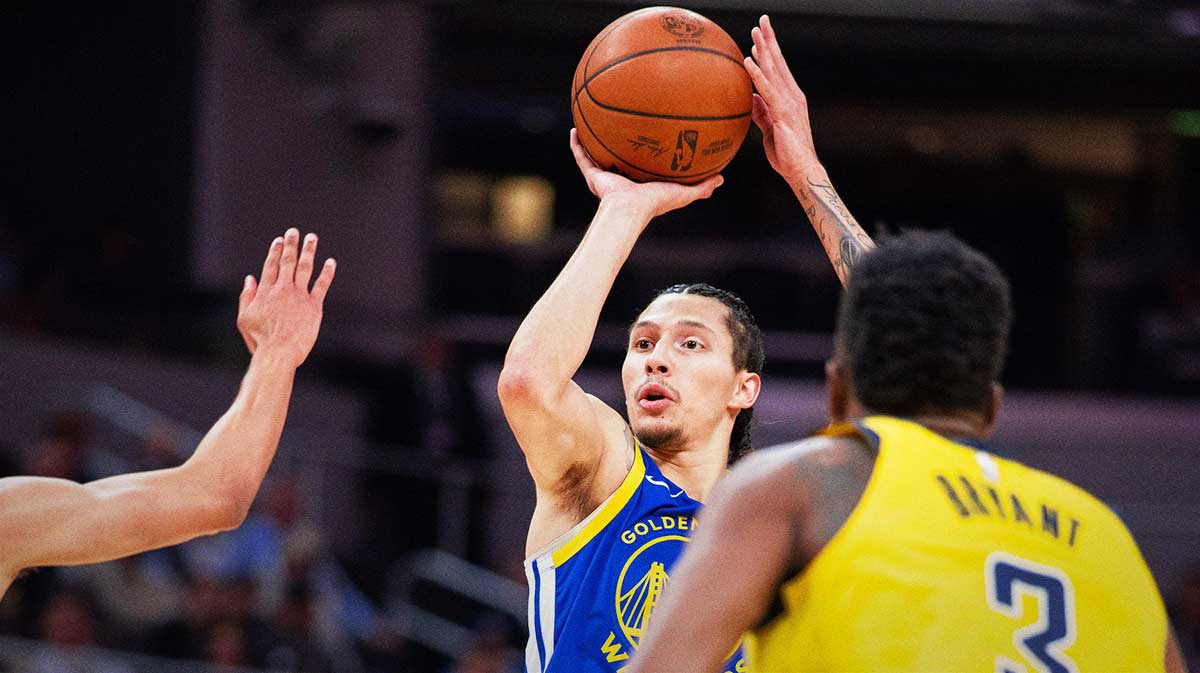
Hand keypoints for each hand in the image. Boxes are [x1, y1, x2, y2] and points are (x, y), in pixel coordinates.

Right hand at [237, 228, 335, 366]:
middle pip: (287, 262)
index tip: (279, 240)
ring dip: (308, 251)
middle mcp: (282, 289)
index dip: (275, 251)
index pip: (270, 266)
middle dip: (291, 245)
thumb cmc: (259, 340)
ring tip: (312, 238)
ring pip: (304, 268)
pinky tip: (331, 262)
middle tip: (294, 232)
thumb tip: (250, 278)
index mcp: (265, 292)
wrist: (278, 353)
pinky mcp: (314, 306)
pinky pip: (321, 285)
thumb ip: (246, 296)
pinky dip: (327, 273)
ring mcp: (299, 296)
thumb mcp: (244, 318)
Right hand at [570, 129, 722, 220]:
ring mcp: (604, 176)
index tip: (646, 137)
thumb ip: (701, 187)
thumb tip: (721, 179)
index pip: (640, 166)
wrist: (630, 209)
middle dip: (616, 144)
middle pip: (616, 158)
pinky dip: (576, 144)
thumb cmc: (656, 203)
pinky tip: (575, 129)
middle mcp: (620, 178)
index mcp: (639, 183)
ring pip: (595, 155)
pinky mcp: (592, 175)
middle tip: (619, 125)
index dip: (641, 154)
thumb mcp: (683, 192)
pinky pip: (581, 156)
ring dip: (592, 141)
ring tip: (590, 122)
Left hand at [744, 15, 821, 184]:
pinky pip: (767, 89)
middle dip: (769, 40)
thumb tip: (750, 98)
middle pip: (778, 63)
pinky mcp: (783, 112)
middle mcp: (792, 96)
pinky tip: (749, 61)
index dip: (770, 50)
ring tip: (754, 32)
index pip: (778, 69)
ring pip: (774, 71)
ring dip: (764, 50)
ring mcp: (789, 102)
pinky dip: (758, 74)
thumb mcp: (769, 129)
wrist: (800, 170)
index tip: (761, 34)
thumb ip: (761, 112)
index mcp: (789, 98)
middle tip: (761, 21)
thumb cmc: (786, 153)